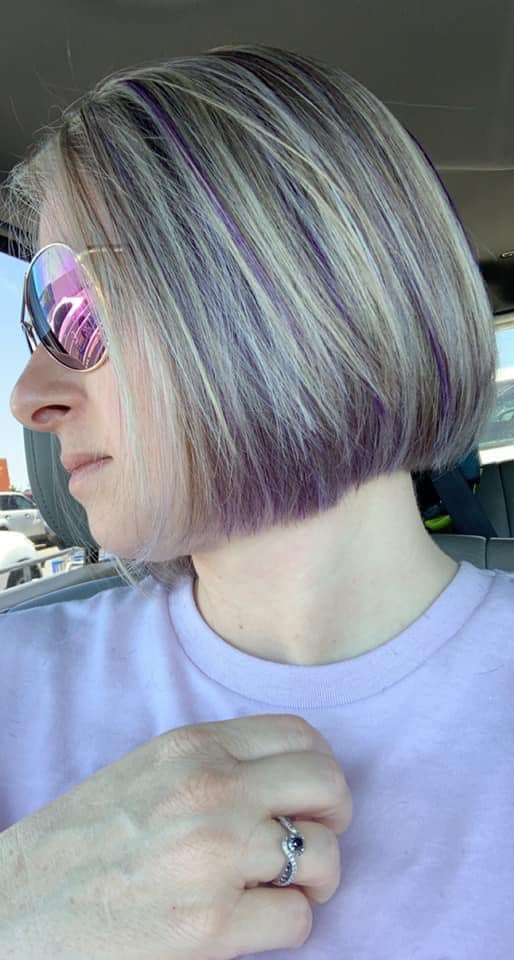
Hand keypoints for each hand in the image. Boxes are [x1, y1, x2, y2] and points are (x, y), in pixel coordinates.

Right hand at [2, 715, 351, 958]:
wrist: (19, 910)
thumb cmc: (81, 843)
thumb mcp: (148, 772)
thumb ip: (214, 763)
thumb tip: (285, 778)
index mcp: (192, 746)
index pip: (300, 736)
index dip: (321, 769)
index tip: (314, 798)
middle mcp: (210, 790)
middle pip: (328, 785)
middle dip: (335, 818)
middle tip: (315, 841)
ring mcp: (214, 856)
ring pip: (322, 855)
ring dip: (315, 880)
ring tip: (285, 890)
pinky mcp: (211, 924)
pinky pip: (297, 921)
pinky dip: (286, 927)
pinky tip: (252, 924)